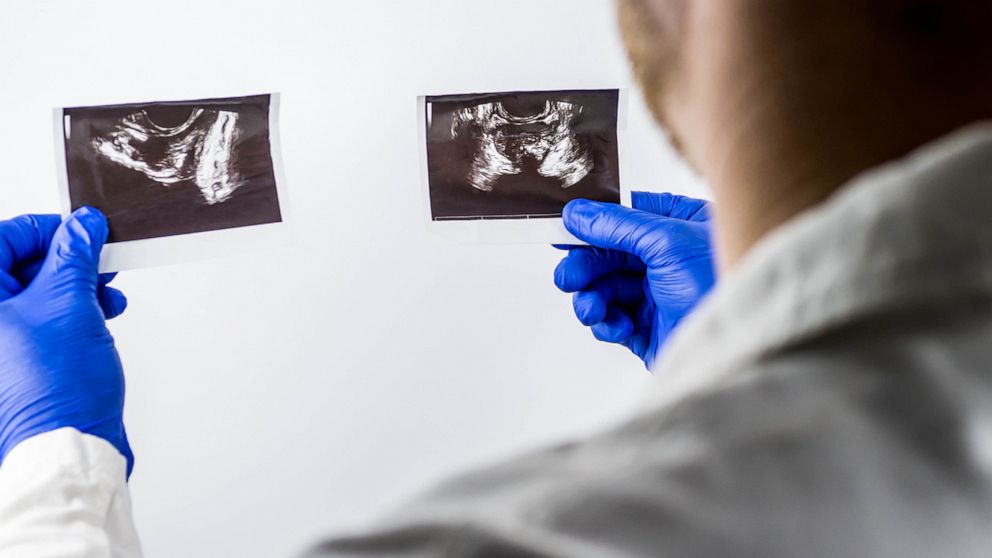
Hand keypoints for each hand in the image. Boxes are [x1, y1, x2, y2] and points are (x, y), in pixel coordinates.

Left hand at [0, 209, 132, 475]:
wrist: (67, 446)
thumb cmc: (54, 388)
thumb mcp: (71, 302)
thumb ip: (75, 255)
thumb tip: (82, 225)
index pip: (4, 239)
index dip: (46, 229)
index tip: (81, 230)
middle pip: (19, 267)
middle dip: (68, 260)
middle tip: (98, 261)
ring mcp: (4, 344)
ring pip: (37, 294)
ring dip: (77, 287)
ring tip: (108, 294)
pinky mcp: (20, 361)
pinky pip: (45, 320)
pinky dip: (74, 312)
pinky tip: (102, 315)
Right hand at [554, 192, 715, 369]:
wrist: (741, 346)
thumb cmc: (722, 285)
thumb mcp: (667, 240)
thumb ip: (617, 224)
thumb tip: (578, 213)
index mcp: (679, 226)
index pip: (624, 216)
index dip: (592, 224)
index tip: (565, 230)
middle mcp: (668, 259)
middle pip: (607, 255)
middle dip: (585, 266)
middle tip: (569, 278)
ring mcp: (658, 296)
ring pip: (604, 289)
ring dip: (592, 298)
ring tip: (593, 309)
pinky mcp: (649, 330)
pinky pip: (612, 321)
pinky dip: (607, 324)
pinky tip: (617, 327)